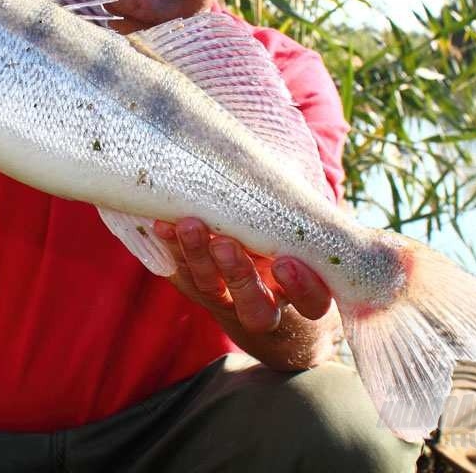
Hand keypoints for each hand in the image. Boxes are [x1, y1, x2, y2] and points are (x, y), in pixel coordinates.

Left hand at [154, 217, 335, 368]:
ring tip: (189, 225)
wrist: (249, 259)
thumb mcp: (297, 221)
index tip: (286, 263)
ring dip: (198, 256)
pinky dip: (172, 247)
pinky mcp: (195, 286)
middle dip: (238, 275)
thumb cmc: (286, 232)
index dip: (301, 288)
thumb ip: (294, 203)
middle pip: (255, 307)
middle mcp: (265, 301)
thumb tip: (281, 168)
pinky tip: (162, 224)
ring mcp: (226, 298)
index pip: (312, 302)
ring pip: (211, 288)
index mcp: (302, 289)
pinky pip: (181, 271)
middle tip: (224, 244)